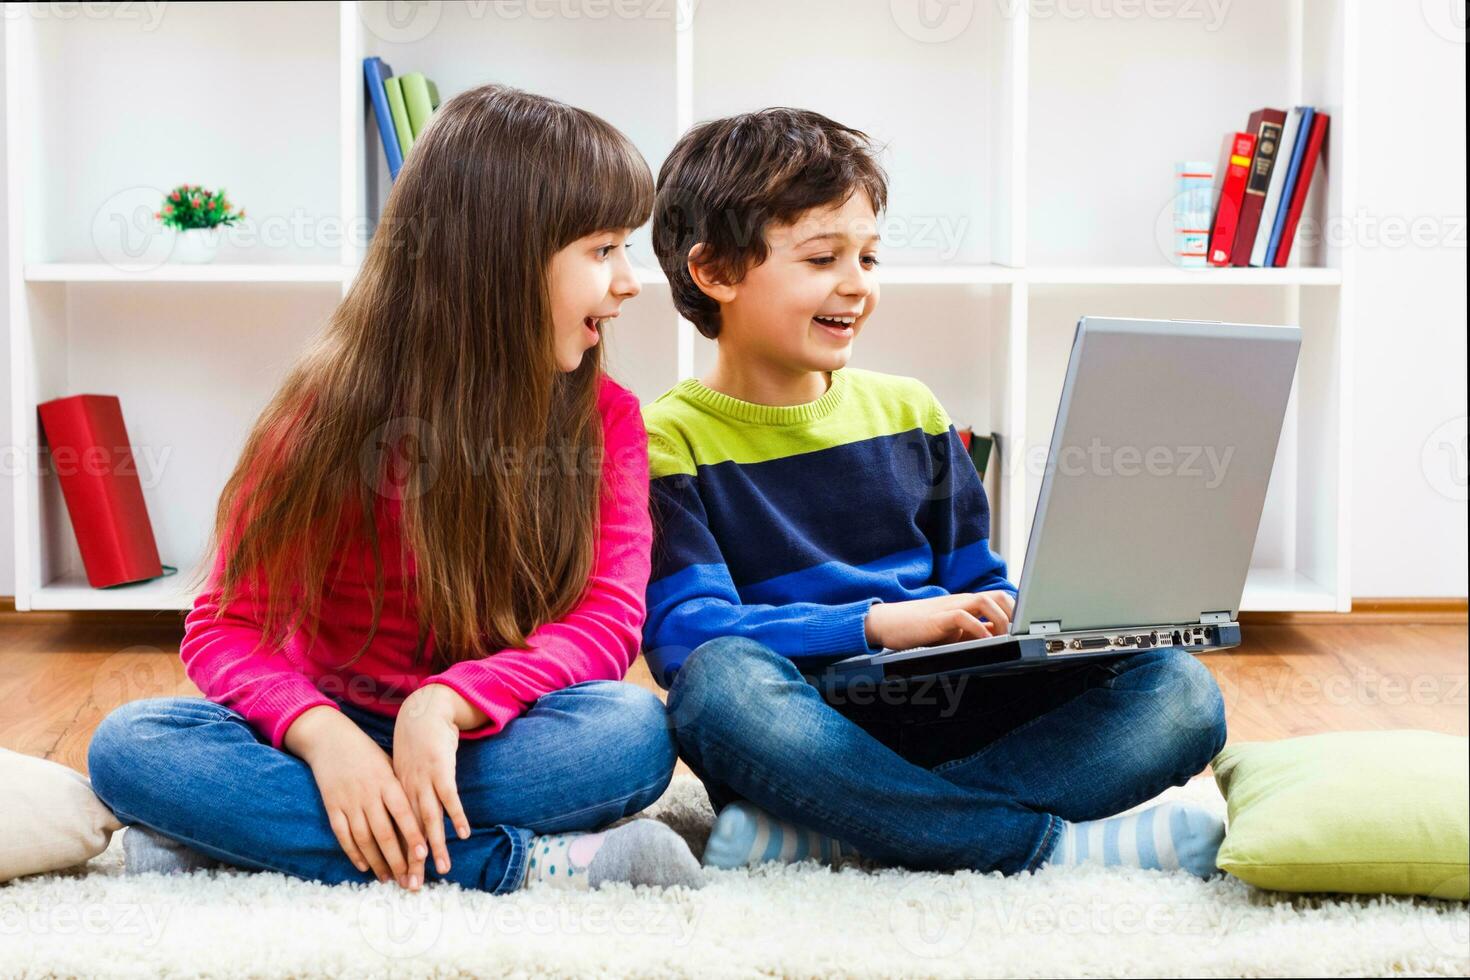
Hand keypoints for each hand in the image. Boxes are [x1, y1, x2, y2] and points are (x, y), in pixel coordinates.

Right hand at [284, 705, 429, 889]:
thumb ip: (401, 790)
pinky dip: (353, 853)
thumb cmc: (367, 754)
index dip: (413, 835)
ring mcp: (348, 801)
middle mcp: (368, 794)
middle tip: (408, 879)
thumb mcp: (389, 766)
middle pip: (384, 832)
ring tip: (388, 878)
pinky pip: (343, 835)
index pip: (404, 813)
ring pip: (364, 838)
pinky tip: (363, 867)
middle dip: (397, 859)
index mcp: (387, 782)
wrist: (331, 739)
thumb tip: (421, 817)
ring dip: (377, 862)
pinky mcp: (332, 807)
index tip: (424, 855)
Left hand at [392, 685, 476, 885]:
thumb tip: (403, 818)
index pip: (396, 832)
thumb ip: (403, 793)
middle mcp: (407, 790)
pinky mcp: (442, 769)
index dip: (399, 857)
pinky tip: (463, 833)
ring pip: (429, 818)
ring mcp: (424, 780)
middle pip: (410, 832)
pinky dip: (456, 815)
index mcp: (396, 793)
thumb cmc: (415, 743)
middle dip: (413, 861)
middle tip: (414, 886)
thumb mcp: (402, 770)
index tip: (400, 880)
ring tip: (441, 868)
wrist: (424, 712)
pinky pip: (450, 797)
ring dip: (435, 845)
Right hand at [863, 590, 1015, 650]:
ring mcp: (950, 607)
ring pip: (985, 602)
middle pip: (999, 596)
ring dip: (1000, 620)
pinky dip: (978, 629)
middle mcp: (962, 601)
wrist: (887, 623)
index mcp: (967, 604)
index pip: (1001, 600)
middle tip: (1018, 635)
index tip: (1027, 630)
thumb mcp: (952, 633)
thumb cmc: (918, 629)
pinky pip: (964, 617)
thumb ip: (974, 634)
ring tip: (1006, 639)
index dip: (1018, 612)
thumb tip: (999, 641)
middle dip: (1014, 614)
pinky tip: (984, 642)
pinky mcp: (939, 618)